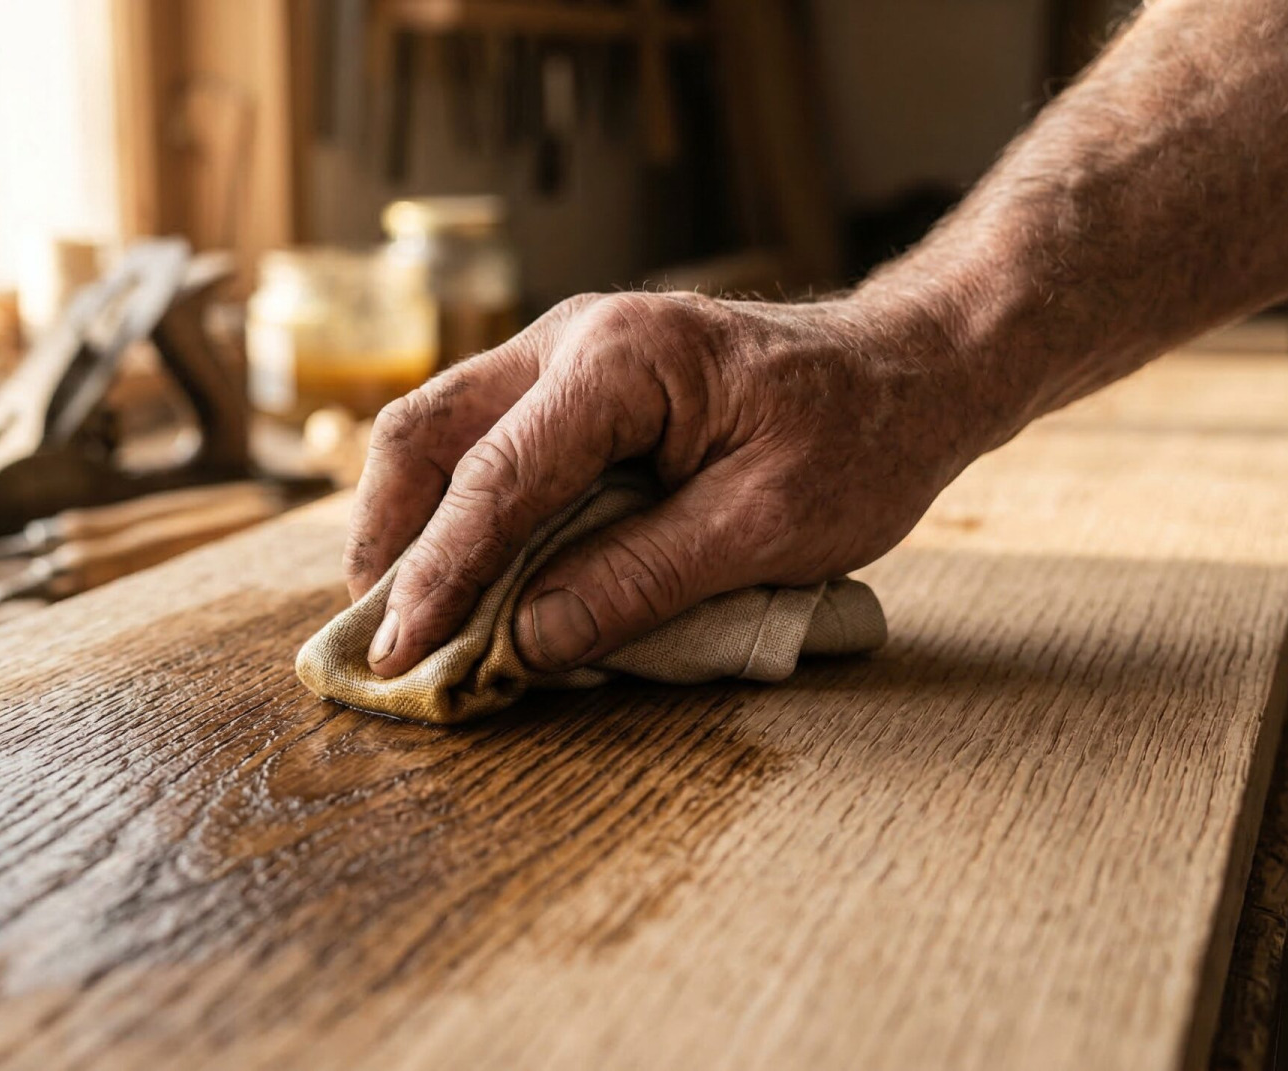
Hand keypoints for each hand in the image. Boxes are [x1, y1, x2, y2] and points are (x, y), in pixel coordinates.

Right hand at [344, 291, 1003, 676]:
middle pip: (428, 433)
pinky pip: (485, 442)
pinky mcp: (574, 386)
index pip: (496, 478)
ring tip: (402, 617)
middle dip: (389, 539)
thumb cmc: (860, 438)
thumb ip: (641, 580)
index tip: (400, 657)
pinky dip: (456, 511)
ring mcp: (566, 354)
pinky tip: (458, 575)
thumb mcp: (767, 527)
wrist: (912, 368)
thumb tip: (526, 642)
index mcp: (623, 361)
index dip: (440, 576)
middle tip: (375, 639)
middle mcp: (573, 337)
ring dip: (411, 525)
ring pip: (441, 431)